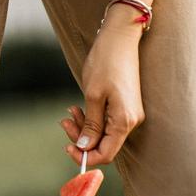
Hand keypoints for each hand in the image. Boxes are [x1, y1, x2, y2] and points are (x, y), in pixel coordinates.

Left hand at [58, 7, 144, 165]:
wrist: (119, 40)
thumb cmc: (106, 63)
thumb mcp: (93, 95)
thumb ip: (90, 124)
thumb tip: (85, 147)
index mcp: (124, 121)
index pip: (106, 154)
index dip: (86, 156)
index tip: (67, 147)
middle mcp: (131, 121)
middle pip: (104, 144)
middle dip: (81, 137)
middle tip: (64, 122)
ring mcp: (129, 114)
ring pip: (104, 132)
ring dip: (84, 126)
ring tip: (70, 111)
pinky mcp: (125, 106)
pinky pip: (107, 121)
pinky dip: (91, 117)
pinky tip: (78, 107)